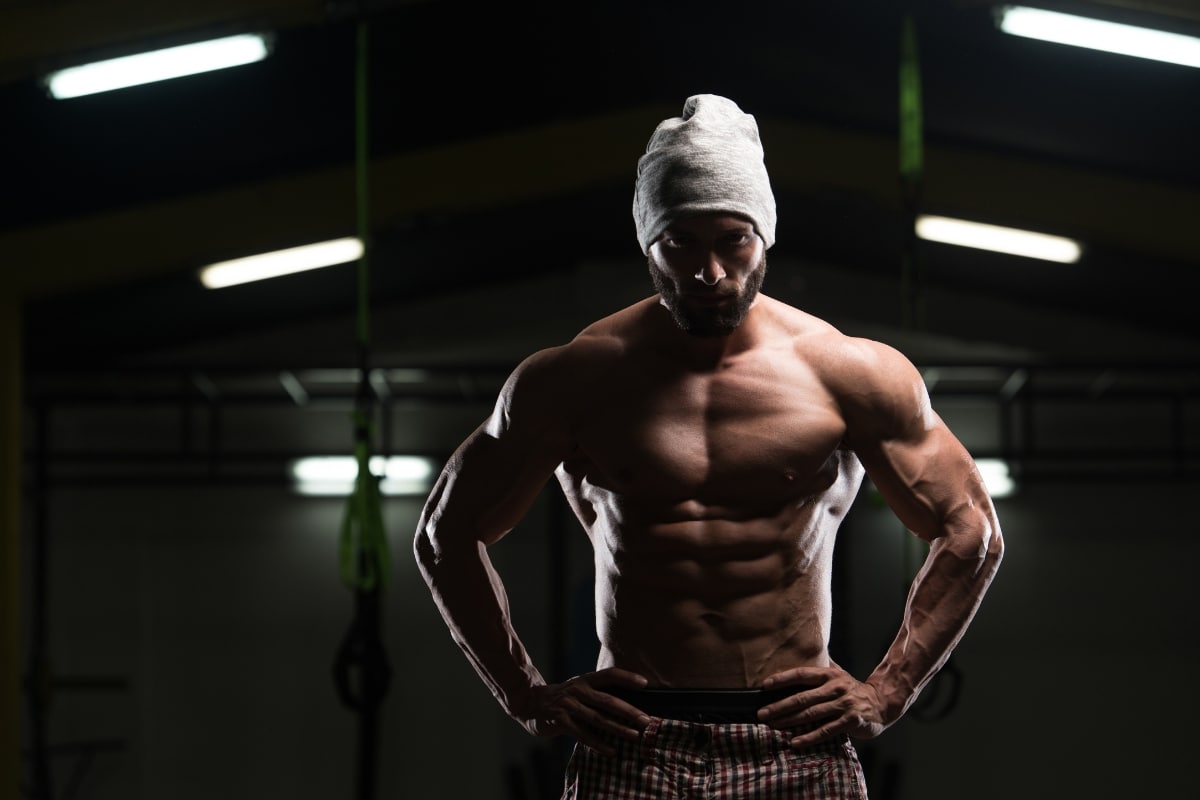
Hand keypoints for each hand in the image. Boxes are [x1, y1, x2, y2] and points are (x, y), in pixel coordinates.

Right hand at [519, 668, 651, 754]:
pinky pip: (583, 735)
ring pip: (597, 719)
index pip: (609, 675)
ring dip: (618, 729)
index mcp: (585, 680)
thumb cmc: (563, 697)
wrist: (530, 703)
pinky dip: (598, 744)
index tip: (645, 683)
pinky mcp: (561, 721)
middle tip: (646, 720)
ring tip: (634, 736)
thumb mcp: (579, 688)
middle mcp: (578, 690)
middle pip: (607, 700)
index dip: (626, 677)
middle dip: (629, 711)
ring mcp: (568, 706)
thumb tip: (628, 701)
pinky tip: (611, 751)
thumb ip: (598, 693)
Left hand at [757, 665, 888, 749]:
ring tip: (773, 725)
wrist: (882, 704)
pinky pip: (826, 731)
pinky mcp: (850, 721)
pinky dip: (809, 737)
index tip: (765, 685)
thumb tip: (801, 649)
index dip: (783, 679)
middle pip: (802, 697)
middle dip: (779, 706)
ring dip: (790, 721)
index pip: (802, 674)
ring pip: (811, 714)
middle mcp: (836, 687)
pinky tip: (795, 742)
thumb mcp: (837, 674)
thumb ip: (820, 666)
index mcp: (829, 675)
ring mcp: (844, 704)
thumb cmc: (852, 690)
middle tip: (762, 713)